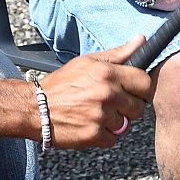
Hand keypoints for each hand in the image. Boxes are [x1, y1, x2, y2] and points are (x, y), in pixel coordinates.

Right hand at [40, 36, 154, 147]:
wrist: (35, 108)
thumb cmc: (61, 84)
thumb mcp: (87, 62)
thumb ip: (118, 53)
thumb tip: (141, 40)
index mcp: (108, 73)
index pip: (145, 82)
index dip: (140, 88)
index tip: (132, 91)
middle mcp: (107, 94)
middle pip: (138, 107)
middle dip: (127, 107)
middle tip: (110, 104)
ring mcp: (101, 116)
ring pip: (125, 125)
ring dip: (114, 122)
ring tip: (95, 114)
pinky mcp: (94, 135)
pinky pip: (112, 139)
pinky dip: (103, 136)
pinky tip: (90, 125)